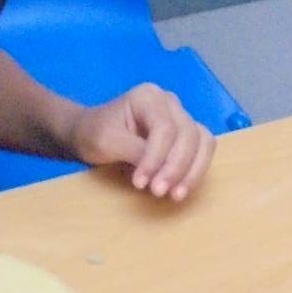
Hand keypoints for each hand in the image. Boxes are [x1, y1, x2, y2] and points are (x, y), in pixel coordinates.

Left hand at [67, 84, 214, 201]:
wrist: (88, 133)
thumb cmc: (94, 133)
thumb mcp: (106, 142)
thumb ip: (133, 151)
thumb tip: (158, 170)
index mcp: (148, 96)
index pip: (164, 128)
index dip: (156, 158)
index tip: (140, 184)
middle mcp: (170, 103)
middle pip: (188, 134)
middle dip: (176, 167)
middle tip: (159, 192)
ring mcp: (180, 117)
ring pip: (203, 142)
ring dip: (193, 171)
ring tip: (176, 195)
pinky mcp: (185, 135)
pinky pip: (202, 150)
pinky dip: (196, 170)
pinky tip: (181, 189)